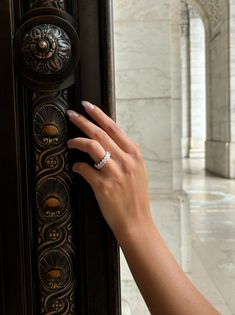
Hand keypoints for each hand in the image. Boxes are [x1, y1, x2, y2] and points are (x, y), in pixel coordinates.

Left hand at [67, 101, 151, 241]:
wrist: (136, 221)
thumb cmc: (136, 197)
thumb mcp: (139, 171)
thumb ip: (129, 154)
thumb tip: (115, 140)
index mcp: (134, 154)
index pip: (114, 127)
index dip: (99, 114)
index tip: (87, 106)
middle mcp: (125, 160)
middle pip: (100, 133)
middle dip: (83, 121)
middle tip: (71, 114)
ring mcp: (114, 173)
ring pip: (92, 146)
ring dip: (77, 140)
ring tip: (70, 141)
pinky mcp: (103, 186)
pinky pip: (85, 169)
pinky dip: (78, 166)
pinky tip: (76, 167)